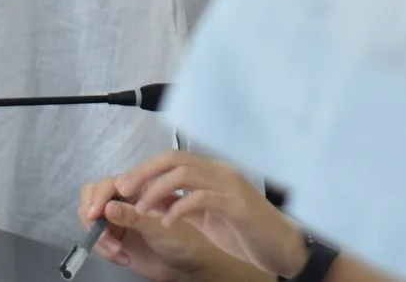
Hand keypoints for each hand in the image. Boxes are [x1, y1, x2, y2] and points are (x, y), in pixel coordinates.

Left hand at [87, 153, 307, 279]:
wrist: (282, 246)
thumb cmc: (246, 233)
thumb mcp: (208, 218)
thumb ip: (185, 206)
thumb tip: (155, 202)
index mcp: (213, 172)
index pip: (172, 158)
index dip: (145, 169)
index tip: (124, 185)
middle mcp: (220, 172)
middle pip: (173, 158)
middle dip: (144, 172)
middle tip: (123, 189)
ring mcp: (229, 186)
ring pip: (184, 173)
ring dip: (156, 190)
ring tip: (142, 208)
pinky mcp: (236, 205)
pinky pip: (201, 198)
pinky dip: (178, 208)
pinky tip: (168, 223)